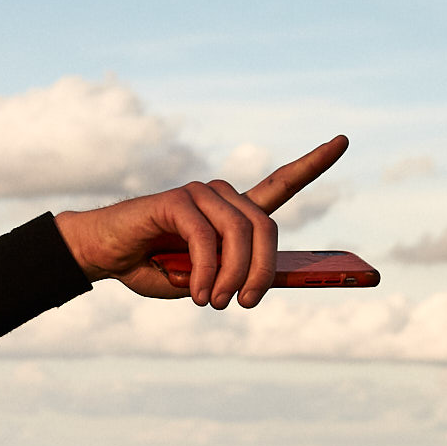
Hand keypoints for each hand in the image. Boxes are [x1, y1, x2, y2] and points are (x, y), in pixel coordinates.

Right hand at [54, 136, 349, 309]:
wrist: (103, 256)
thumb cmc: (151, 267)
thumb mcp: (202, 281)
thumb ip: (231, 278)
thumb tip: (258, 284)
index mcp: (232, 213)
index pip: (281, 183)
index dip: (313, 164)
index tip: (343, 140)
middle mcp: (221, 197)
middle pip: (266, 227)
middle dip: (263, 272)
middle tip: (246, 304)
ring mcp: (199, 194)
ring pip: (240, 234)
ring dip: (234, 276)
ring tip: (215, 302)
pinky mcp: (176, 200)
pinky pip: (206, 237)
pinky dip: (208, 271)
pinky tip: (198, 292)